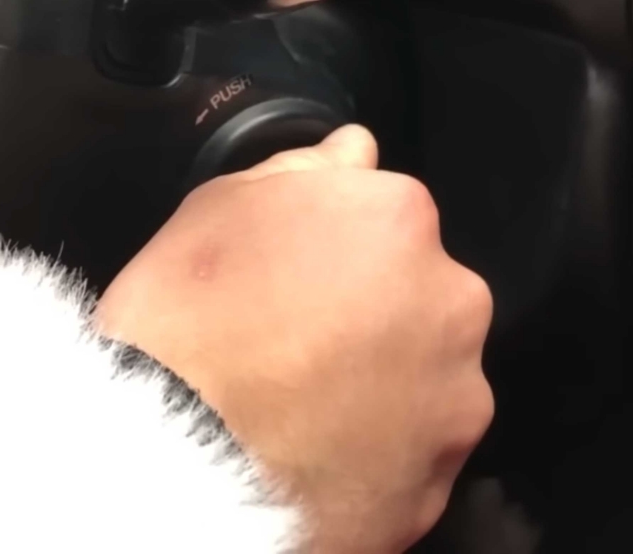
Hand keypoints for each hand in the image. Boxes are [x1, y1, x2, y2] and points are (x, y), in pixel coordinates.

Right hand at [96, 126, 493, 553]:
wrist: (177, 467)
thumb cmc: (186, 329)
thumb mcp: (217, 210)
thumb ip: (302, 170)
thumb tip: (350, 151)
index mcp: (399, 221)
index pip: (387, 216)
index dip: (335, 248)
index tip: (295, 279)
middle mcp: (451, 302)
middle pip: (420, 295)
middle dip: (374, 314)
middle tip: (296, 344)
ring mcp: (455, 398)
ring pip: (427, 376)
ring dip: (384, 384)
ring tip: (303, 408)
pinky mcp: (440, 480)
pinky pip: (416, 452)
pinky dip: (380, 451)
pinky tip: (319, 451)